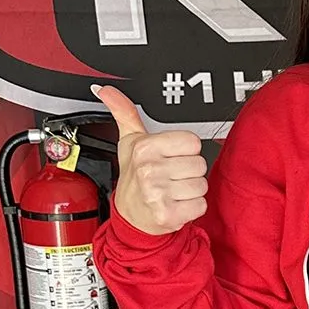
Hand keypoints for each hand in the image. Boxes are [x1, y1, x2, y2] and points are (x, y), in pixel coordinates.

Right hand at [91, 84, 208, 234]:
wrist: (130, 217)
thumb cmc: (135, 178)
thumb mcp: (130, 142)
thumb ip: (124, 112)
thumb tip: (107, 90)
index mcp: (145, 148)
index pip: (193, 142)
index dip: (185, 151)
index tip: (169, 158)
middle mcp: (150, 170)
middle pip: (199, 164)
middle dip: (188, 172)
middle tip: (170, 176)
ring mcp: (157, 194)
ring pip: (202, 184)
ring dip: (191, 190)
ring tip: (172, 190)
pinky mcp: (167, 214)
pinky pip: (200, 204)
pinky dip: (192, 207)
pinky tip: (175, 204)